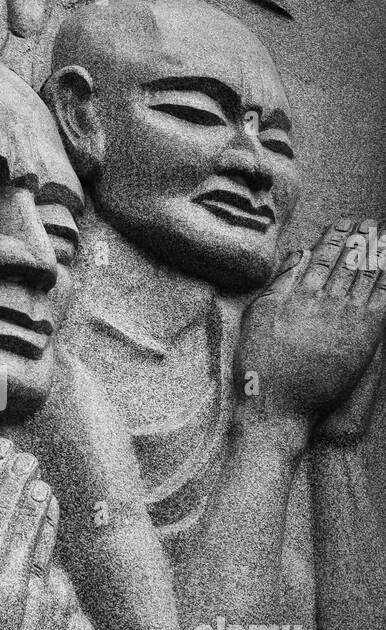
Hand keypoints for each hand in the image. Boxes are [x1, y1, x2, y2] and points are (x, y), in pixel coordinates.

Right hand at [234, 217, 385, 434]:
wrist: (278, 406)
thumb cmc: (260, 366)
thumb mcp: (257, 317)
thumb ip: (279, 284)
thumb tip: (297, 255)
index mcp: (298, 293)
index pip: (322, 256)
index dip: (335, 237)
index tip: (345, 223)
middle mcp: (325, 300)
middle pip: (349, 261)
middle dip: (362, 239)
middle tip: (371, 223)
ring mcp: (347, 317)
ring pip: (368, 275)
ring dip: (379, 253)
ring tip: (385, 236)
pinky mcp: (364, 338)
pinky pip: (383, 300)